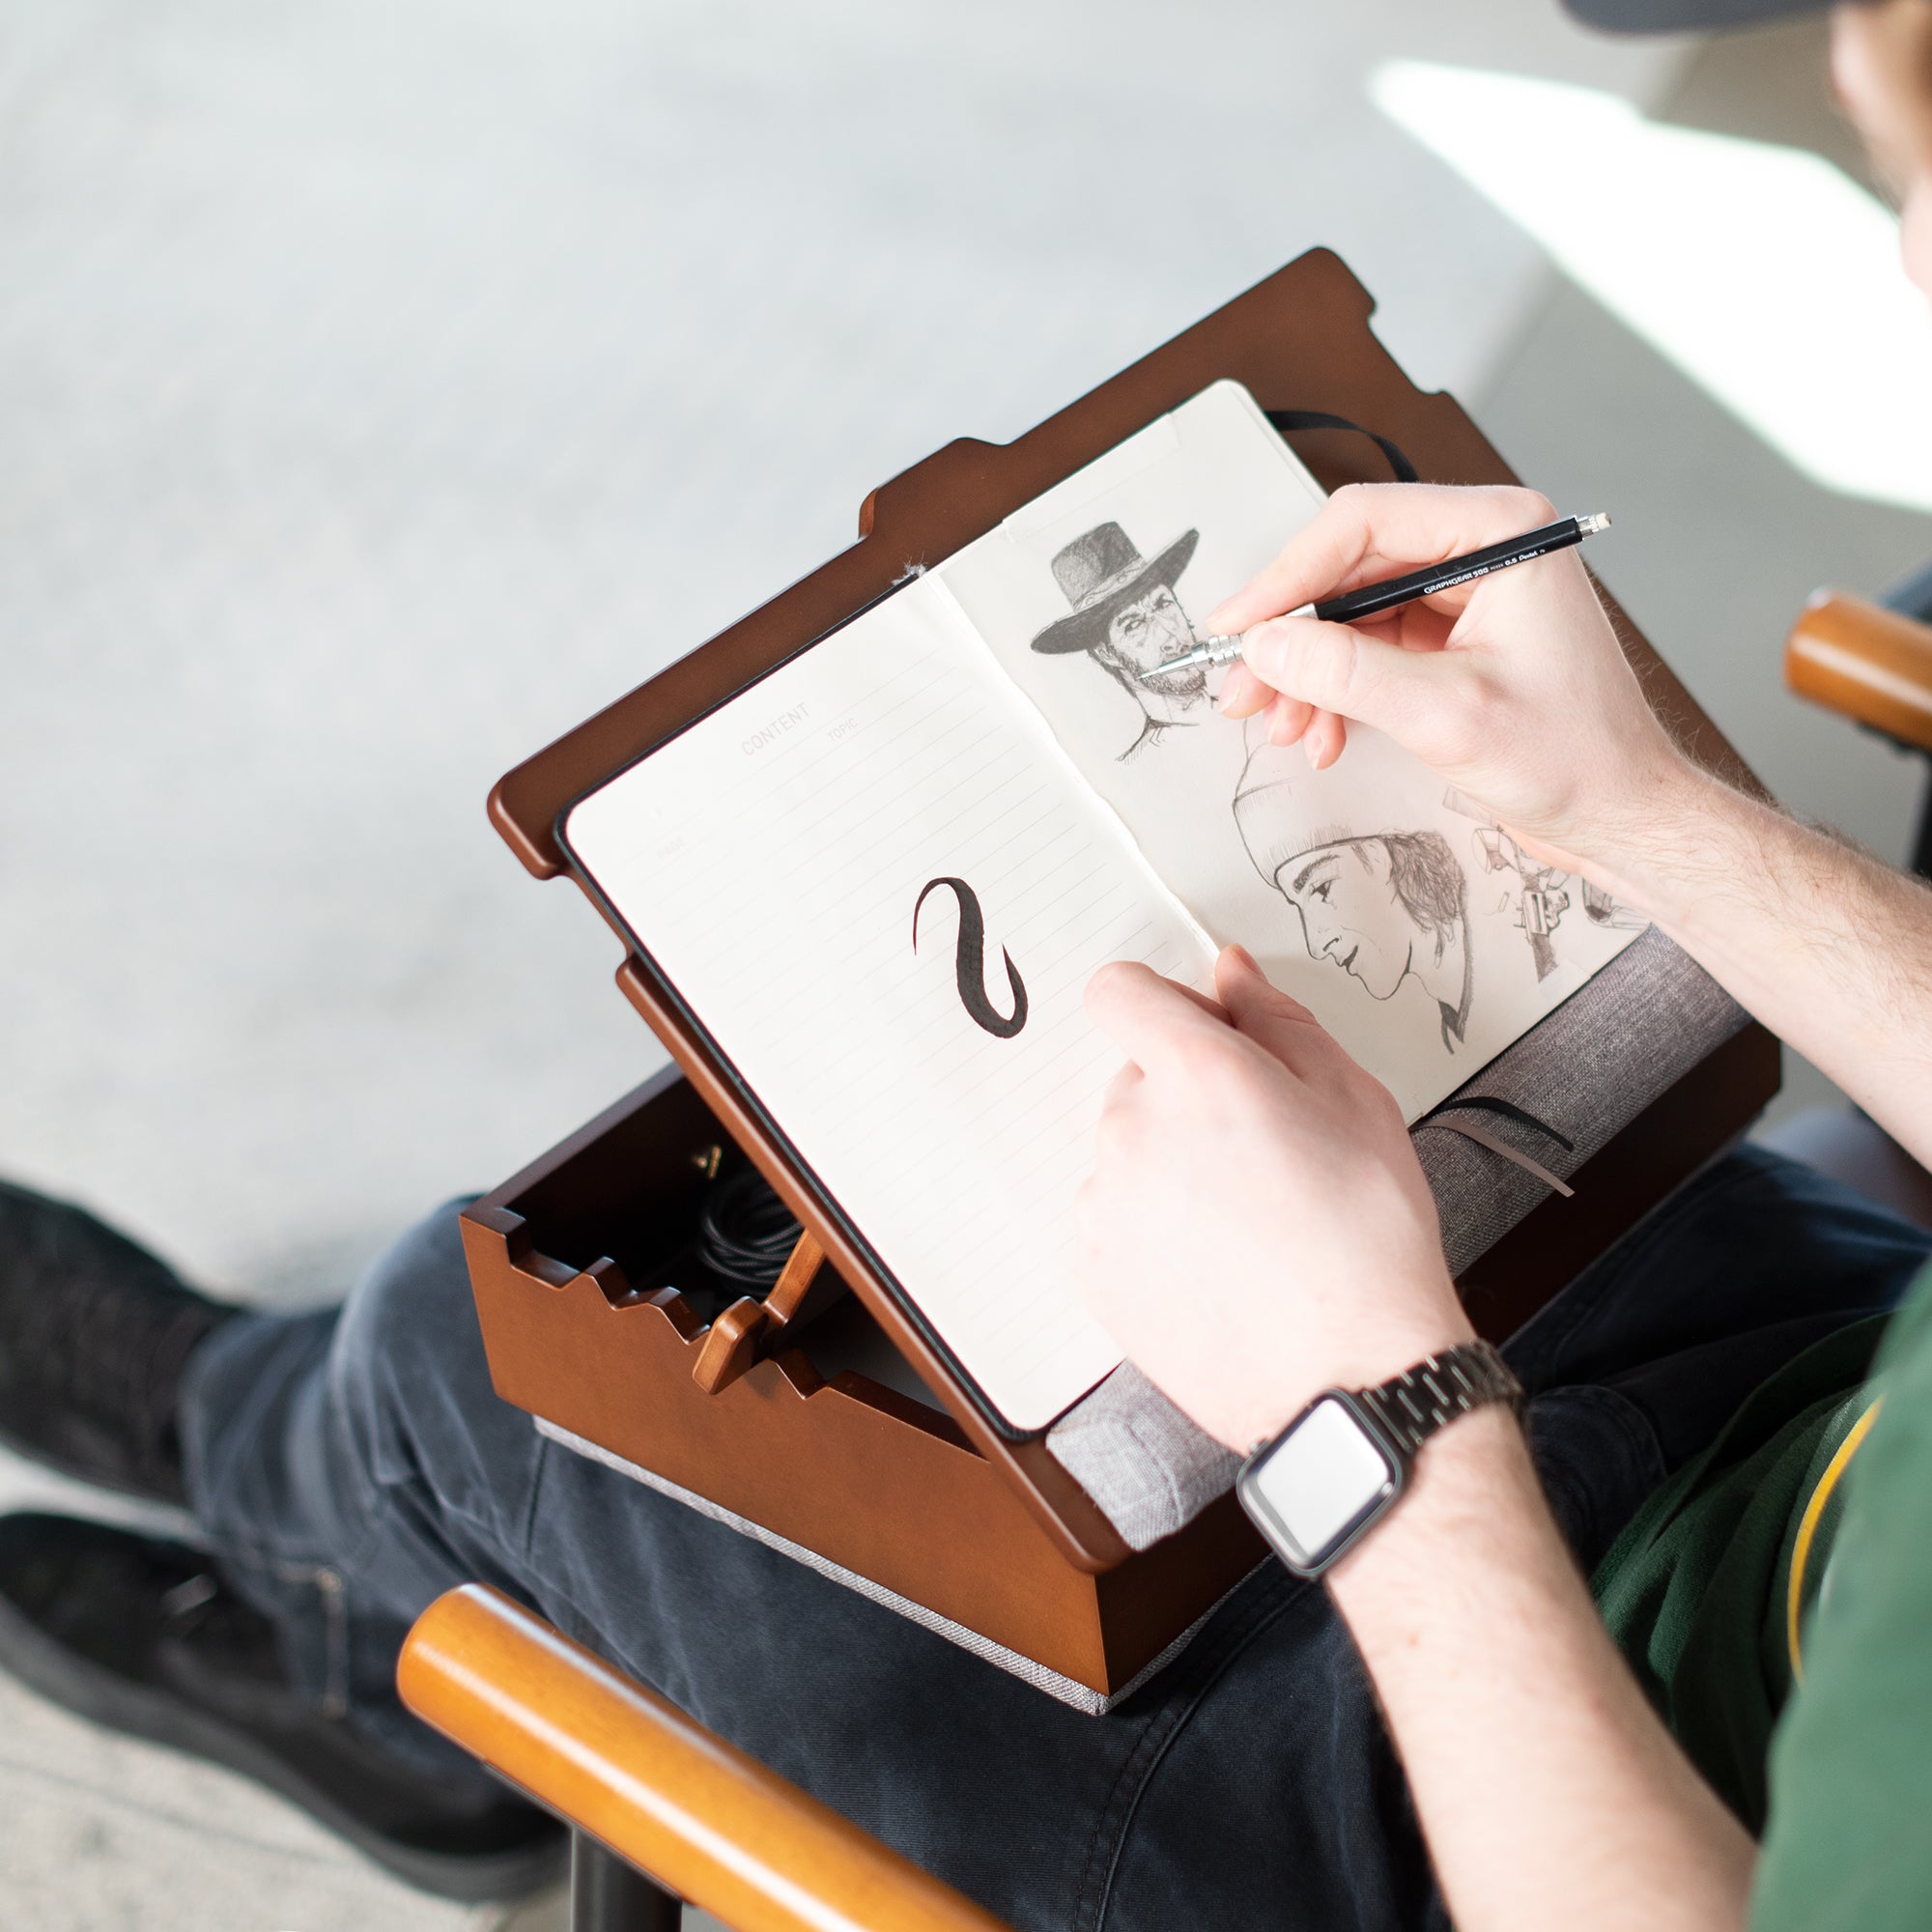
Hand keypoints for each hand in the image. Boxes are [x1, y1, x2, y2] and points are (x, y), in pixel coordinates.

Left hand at [1075, 946, 1470, 1452]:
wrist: (1349, 1378)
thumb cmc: (1368, 1240)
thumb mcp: (1354, 1098)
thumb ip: (1278, 1021)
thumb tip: (1232, 974)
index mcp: (1195, 1073)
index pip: (1120, 992)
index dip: (1165, 1003)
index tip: (1204, 1031)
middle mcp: (1132, 1130)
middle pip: (1136, 1076)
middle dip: (1189, 1093)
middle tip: (1265, 1146)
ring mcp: (1106, 1204)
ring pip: (1129, 1150)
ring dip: (1172, 1163)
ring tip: (1251, 1218)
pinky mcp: (1097, 1268)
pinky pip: (1119, 1218)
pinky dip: (1157, 1226)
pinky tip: (1222, 1261)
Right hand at [1207, 484, 1691, 878]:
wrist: (1622, 817)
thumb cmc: (1576, 760)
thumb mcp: (1446, 715)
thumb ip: (1347, 672)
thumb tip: (1266, 642)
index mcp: (1502, 533)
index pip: (1363, 524)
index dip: (1288, 575)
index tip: (1237, 625)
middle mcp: (1483, 549)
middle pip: (1348, 569)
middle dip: (1291, 637)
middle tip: (1244, 690)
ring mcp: (1466, 595)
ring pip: (1350, 614)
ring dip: (1307, 673)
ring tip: (1284, 730)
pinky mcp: (1453, 639)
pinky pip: (1369, 650)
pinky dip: (1337, 692)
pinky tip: (1324, 735)